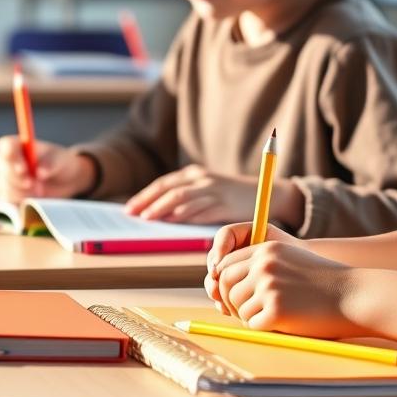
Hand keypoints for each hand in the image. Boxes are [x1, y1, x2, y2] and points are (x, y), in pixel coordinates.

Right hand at [0, 137, 94, 201]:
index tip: (23, 168)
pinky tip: (34, 197)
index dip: (10, 156)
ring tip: (40, 191)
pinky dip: (22, 200)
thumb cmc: (59, 162)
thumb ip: (50, 164)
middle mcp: (7, 160)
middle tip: (33, 184)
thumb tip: (40, 172)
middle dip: (18, 179)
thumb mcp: (59, 159)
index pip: (6, 145)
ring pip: (5, 186)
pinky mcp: (8, 193)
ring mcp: (5, 177)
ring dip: (23, 192)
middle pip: (3, 168)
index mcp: (18, 145)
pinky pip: (9, 199)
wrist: (63, 180)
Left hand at [124, 165, 259, 223]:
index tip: (129, 209)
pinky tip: (174, 222)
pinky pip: (202, 210)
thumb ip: (186, 198)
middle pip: (169, 189)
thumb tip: (158, 216)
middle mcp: (202, 179)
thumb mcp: (206, 190)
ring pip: (183, 198)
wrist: (267, 192)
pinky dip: (186, 216)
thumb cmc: (230, 197)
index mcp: (193, 174)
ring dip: (163, 209)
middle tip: (134, 215)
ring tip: (148, 218)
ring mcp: (214, 191)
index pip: (163, 184)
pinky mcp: (225, 204)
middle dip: (148, 202)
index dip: (144, 196)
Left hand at [209, 235, 357, 337]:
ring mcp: (269, 287)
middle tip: (241, 312)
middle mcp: (264, 265)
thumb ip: (262, 264)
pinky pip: (253, 324)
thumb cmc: (324, 282)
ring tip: (269, 317)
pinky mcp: (276, 311)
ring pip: (237, 306)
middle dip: (229, 301)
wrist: (355, 295)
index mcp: (265, 250)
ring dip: (248, 316)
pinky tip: (280, 325)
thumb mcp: (291, 260)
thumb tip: (224, 279)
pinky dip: (262, 328)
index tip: (230, 295)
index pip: (226, 264)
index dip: (223, 282)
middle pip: (224, 285)